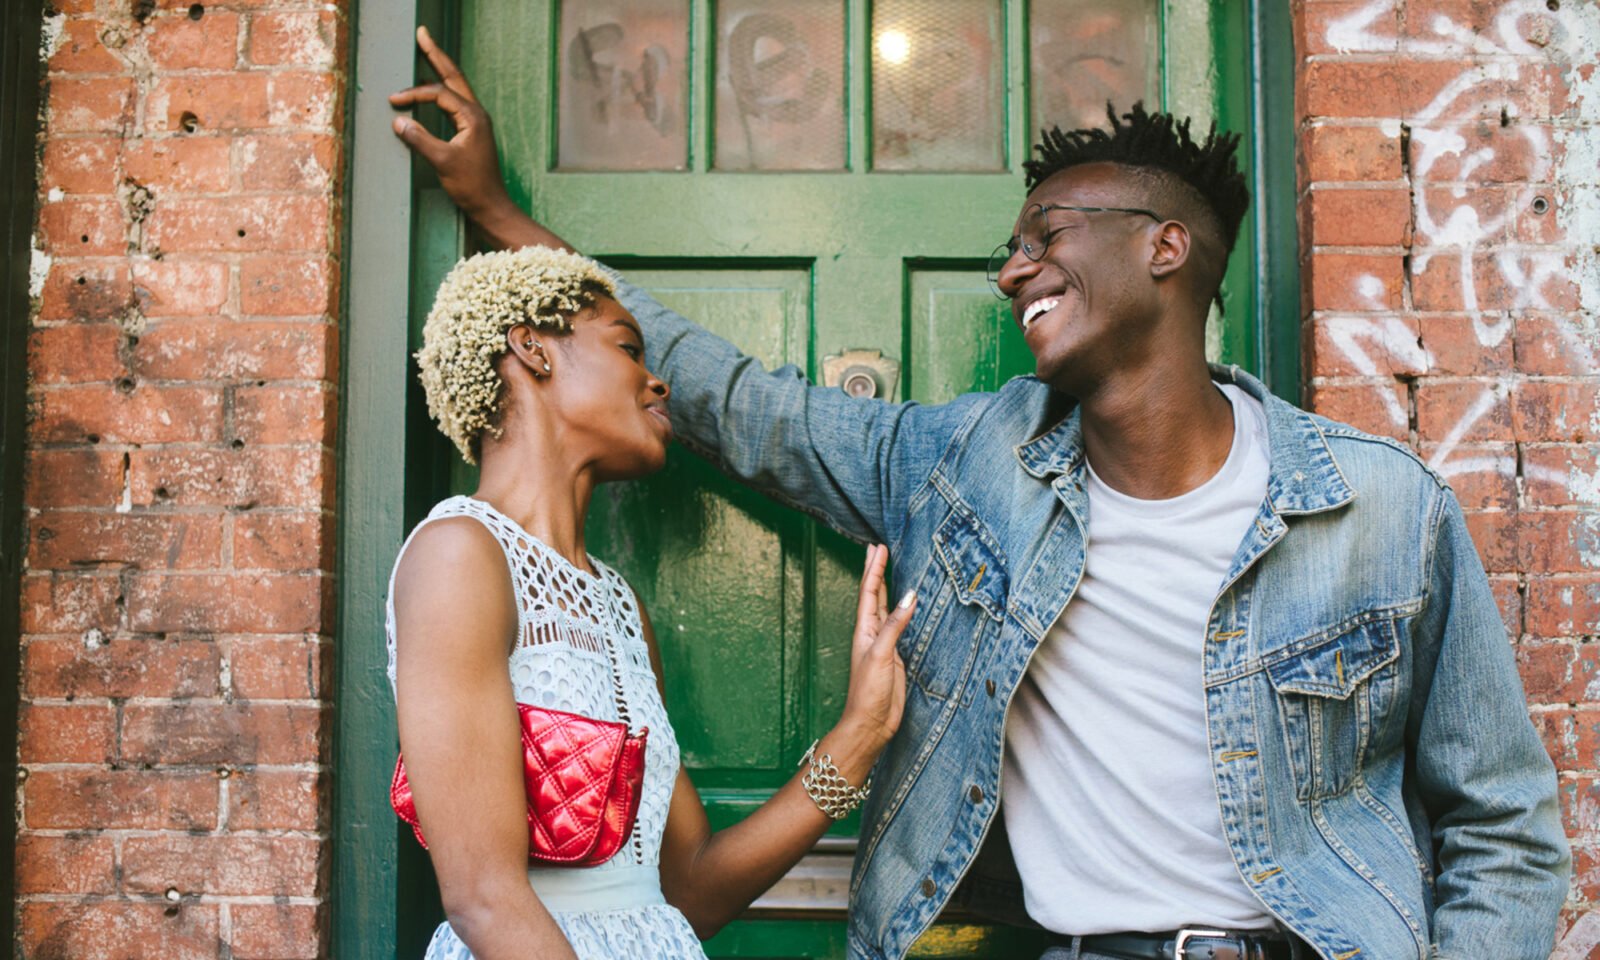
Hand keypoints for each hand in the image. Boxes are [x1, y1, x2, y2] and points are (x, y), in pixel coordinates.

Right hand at [389, 26, 513, 221]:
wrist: (490, 206)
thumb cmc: (471, 186)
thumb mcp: (442, 162)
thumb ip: (419, 139)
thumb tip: (398, 121)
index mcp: (473, 116)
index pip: (439, 93)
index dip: (415, 94)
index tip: (394, 101)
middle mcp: (477, 114)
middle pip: (454, 77)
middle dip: (436, 55)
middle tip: (423, 34)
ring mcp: (475, 122)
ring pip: (455, 88)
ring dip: (439, 70)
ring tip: (426, 50)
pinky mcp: (471, 131)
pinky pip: (454, 103)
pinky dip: (439, 92)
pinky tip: (429, 90)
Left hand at [837, 545, 913, 755]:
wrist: (871, 724)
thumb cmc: (869, 692)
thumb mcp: (882, 654)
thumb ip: (895, 625)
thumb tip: (910, 596)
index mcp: (864, 630)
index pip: (869, 592)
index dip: (874, 569)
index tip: (878, 547)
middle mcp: (872, 634)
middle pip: (873, 595)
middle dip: (875, 572)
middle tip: (877, 549)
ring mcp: (883, 645)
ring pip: (885, 609)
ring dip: (886, 588)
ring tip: (886, 569)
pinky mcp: (895, 657)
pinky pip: (898, 627)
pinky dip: (902, 612)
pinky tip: (905, 607)